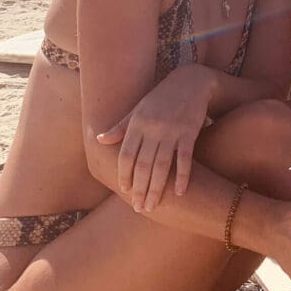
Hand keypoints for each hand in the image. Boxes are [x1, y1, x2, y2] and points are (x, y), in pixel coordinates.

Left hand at [96, 65, 214, 211]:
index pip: (126, 155)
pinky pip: (185, 158)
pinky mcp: (189, 132)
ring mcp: (171, 131)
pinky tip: (179, 192)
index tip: (124, 191)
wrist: (190, 82)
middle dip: (139, 188)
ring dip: (156, 188)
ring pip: (161, 165)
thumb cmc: (160, 98)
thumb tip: (99, 140)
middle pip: (143, 164)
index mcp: (137, 123)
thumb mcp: (138, 109)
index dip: (124, 174)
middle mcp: (152, 128)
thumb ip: (120, 127)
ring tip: (152, 206)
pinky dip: (182, 176)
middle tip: (138, 207)